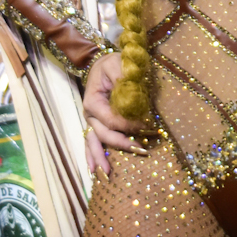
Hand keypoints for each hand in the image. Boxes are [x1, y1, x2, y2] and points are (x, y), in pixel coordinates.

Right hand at [81, 52, 145, 175]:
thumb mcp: (117, 63)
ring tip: (106, 173)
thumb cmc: (111, 64)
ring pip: (94, 143)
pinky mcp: (96, 125)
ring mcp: (92, 122)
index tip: (146, 125)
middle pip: (105, 134)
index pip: (111, 119)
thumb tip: (128, 92)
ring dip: (100, 158)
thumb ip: (121, 75)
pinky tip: (93, 171)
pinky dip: (92, 156)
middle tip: (142, 150)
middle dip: (122, 144)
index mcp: (93, 101)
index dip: (128, 125)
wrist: (103, 64)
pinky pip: (91, 143)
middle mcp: (90, 115)